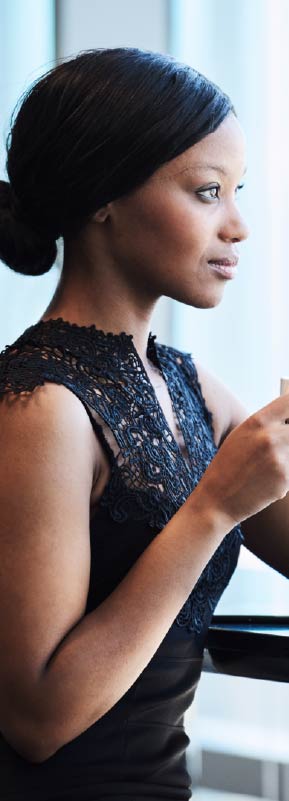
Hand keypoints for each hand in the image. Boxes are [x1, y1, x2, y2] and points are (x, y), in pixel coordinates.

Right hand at [194, 394, 288, 526]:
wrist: (216, 501)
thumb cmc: (228, 466)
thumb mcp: (242, 436)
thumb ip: (268, 424)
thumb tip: (288, 421)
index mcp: (257, 421)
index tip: (288, 420)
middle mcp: (270, 436)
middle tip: (282, 447)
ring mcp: (279, 458)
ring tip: (271, 466)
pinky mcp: (285, 479)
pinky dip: (286, 477)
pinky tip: (268, 482)